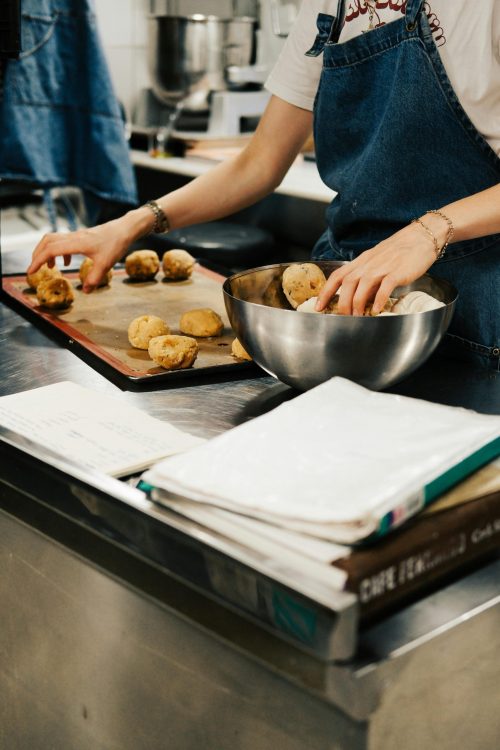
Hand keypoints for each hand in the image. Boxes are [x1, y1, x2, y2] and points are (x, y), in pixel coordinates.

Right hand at [28, 210, 150, 292]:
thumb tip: (85, 292)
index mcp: (76, 243)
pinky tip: (67, 262)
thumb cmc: (116, 244)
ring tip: (49, 267)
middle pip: (46, 241)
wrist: (124, 229)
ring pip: (53, 239)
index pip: (50, 250)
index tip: (31, 272)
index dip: (38, 261)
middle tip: (35, 269)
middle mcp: (73, 237)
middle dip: (37, 255)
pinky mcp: (81, 236)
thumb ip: (94, 279)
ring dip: (47, 252)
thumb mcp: (106, 264)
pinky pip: (63, 241)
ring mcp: (76, 235)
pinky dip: (59, 252)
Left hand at [315, 220, 444, 314]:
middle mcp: (368, 264)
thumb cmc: (400, 252)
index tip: (318, 307)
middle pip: (347, 283)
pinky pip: (385, 286)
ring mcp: (383, 267)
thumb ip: (367, 277)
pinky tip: (376, 310)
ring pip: (362, 285)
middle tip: (341, 318)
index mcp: (362, 261)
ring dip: (357, 303)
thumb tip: (358, 299)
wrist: (423, 237)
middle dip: (341, 302)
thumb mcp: (377, 261)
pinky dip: (379, 299)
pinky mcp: (398, 271)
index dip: (326, 292)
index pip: (338, 276)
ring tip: (357, 317)